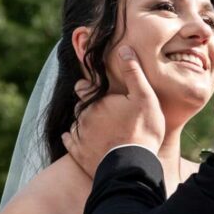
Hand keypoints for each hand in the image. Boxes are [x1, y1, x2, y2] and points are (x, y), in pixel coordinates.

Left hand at [63, 46, 165, 178]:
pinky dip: (71, 140)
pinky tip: (75, 139)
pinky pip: (69, 143)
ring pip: (74, 123)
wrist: (131, 166)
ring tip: (93, 125)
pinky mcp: (79, 154)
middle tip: (98, 107)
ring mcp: (79, 136)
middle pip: (79, 106)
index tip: (92, 86)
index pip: (83, 86)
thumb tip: (123, 48)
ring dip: (81, 123)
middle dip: (86, 105)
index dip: (87, 85)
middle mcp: (83, 116)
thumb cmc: (141, 130)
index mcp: (96, 101)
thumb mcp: (144, 97)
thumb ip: (133, 72)